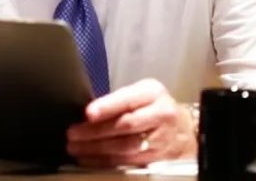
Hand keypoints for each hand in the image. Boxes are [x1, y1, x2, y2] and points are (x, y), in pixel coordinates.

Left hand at [66, 78, 196, 167]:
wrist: (182, 128)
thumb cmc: (153, 106)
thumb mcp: (140, 93)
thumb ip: (118, 100)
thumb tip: (87, 113)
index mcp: (152, 93)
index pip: (128, 100)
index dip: (107, 107)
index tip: (88, 113)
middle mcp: (160, 115)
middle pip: (125, 126)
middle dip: (95, 132)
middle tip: (73, 134)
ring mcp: (160, 139)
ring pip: (125, 147)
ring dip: (97, 150)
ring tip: (76, 148)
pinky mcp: (157, 158)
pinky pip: (128, 161)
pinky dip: (106, 162)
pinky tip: (90, 159)